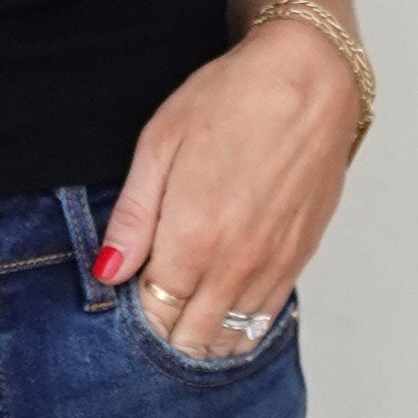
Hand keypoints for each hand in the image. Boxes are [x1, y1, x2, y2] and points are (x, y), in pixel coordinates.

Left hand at [94, 18, 359, 357]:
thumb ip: (132, 219)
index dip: (135, 313)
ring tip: (183, 316)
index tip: (129, 292)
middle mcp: (235, 265)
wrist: (309, 80)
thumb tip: (107, 272)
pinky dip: (240, 327)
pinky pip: (266, 319)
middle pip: (191, 337)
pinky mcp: (300, 257)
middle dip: (164, 332)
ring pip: (230, 337)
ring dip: (203, 337)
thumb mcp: (158, 146)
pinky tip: (224, 313)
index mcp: (192, 240)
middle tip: (151, 305)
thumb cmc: (231, 100)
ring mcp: (272, 266)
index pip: (153, 314)